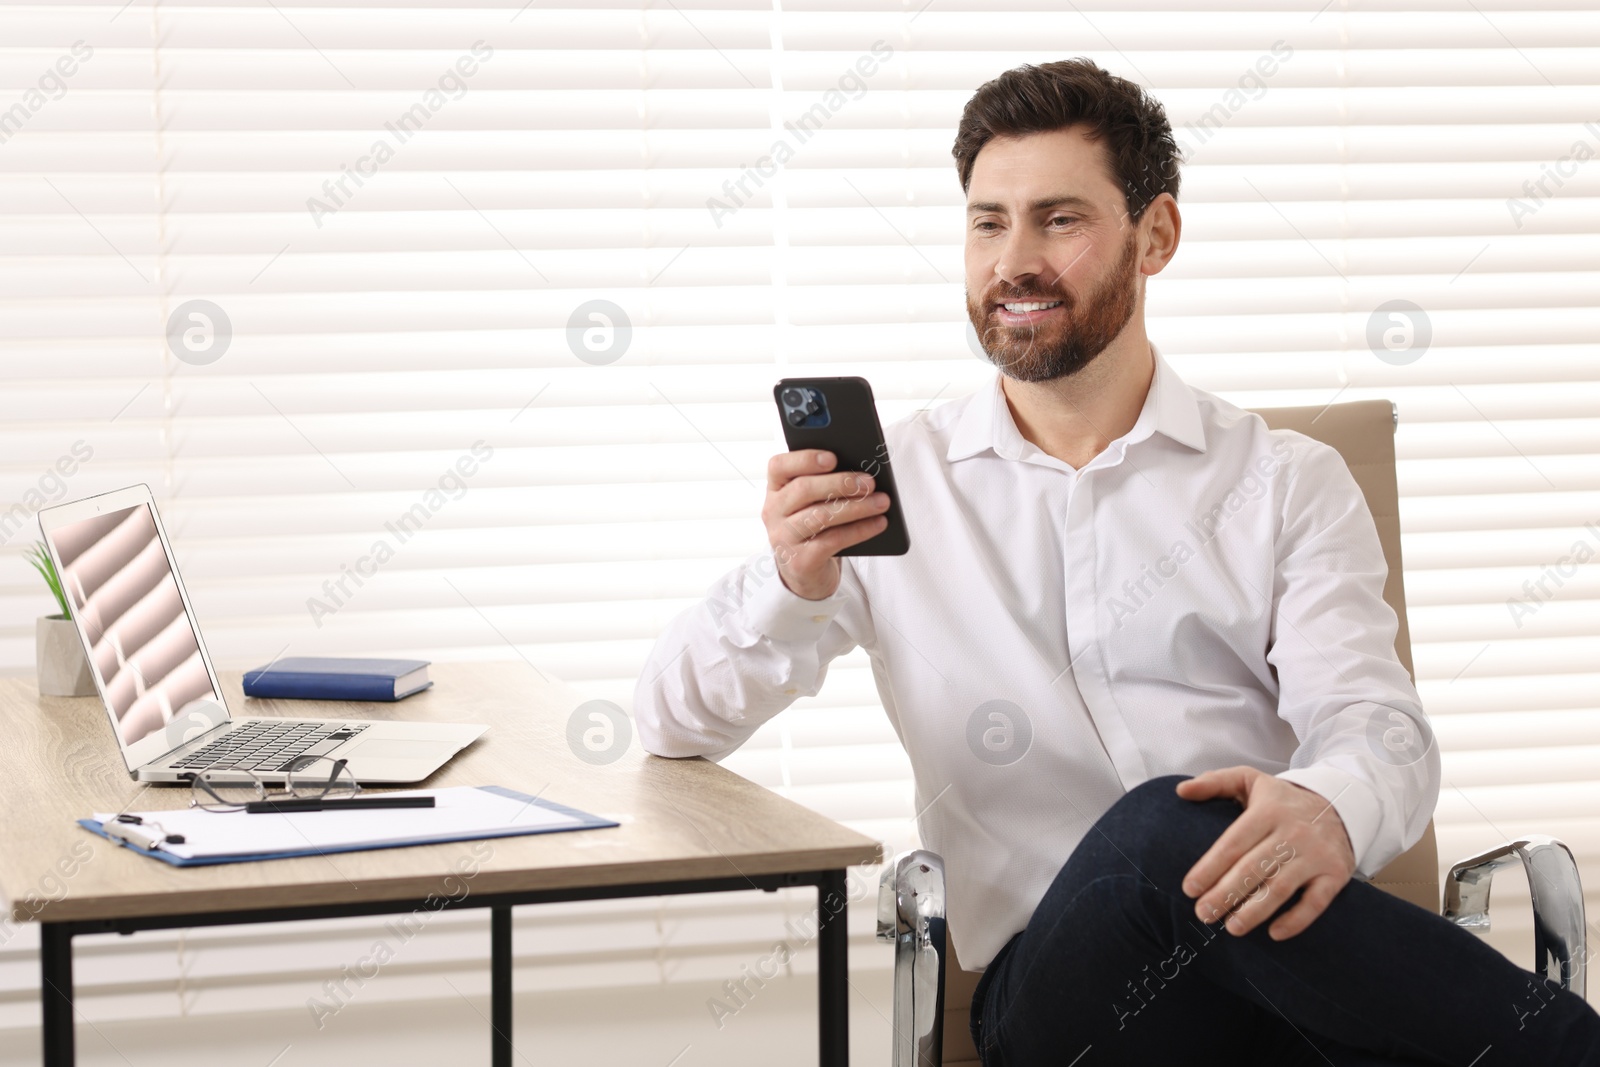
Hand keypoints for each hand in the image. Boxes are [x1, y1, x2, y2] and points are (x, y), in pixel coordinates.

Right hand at [761, 449, 891, 599]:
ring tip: (882, 502)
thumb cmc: (813, 528)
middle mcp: (773, 512)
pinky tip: (878, 523)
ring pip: (821, 516)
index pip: (778, 466)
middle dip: (841, 483)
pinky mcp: (801, 561)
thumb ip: (824, 485)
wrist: (804, 571)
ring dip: (856, 507)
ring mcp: (784, 538)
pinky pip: (833, 541)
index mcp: (776, 490)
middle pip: (804, 490)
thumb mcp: (811, 504)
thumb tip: (860, 472)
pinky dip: (860, 530)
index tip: (833, 457)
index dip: (805, 459)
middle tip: (870, 482)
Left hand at [1174, 766, 1355, 940]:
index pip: (1233, 843)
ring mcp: (1316, 854)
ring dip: (1254, 911)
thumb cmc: (1282, 800)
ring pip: (1281, 887)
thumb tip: (1181, 792)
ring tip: (1231, 928)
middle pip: (1253, 868)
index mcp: (1268, 810)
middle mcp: (1293, 832)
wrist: (1341, 804)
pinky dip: (1297, 920)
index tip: (1189, 889)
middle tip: (1203, 914)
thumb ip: (1215, 782)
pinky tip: (1275, 933)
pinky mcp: (1335, 873)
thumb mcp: (1250, 780)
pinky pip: (1316, 902)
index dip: (1210, 868)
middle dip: (1225, 894)